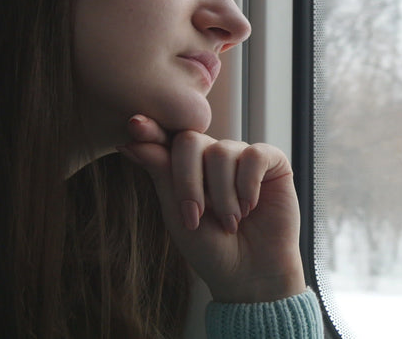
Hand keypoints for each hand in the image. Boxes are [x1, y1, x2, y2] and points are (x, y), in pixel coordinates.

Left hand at [117, 115, 305, 302]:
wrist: (251, 275)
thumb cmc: (210, 247)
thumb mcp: (177, 214)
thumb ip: (161, 174)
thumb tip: (130, 141)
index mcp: (185, 165)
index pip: (166, 139)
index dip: (151, 131)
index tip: (134, 125)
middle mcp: (212, 155)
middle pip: (189, 140)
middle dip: (188, 181)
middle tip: (195, 216)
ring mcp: (241, 155)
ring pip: (221, 152)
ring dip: (222, 194)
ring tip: (230, 222)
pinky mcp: (271, 161)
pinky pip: (254, 156)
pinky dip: (248, 185)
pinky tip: (250, 206)